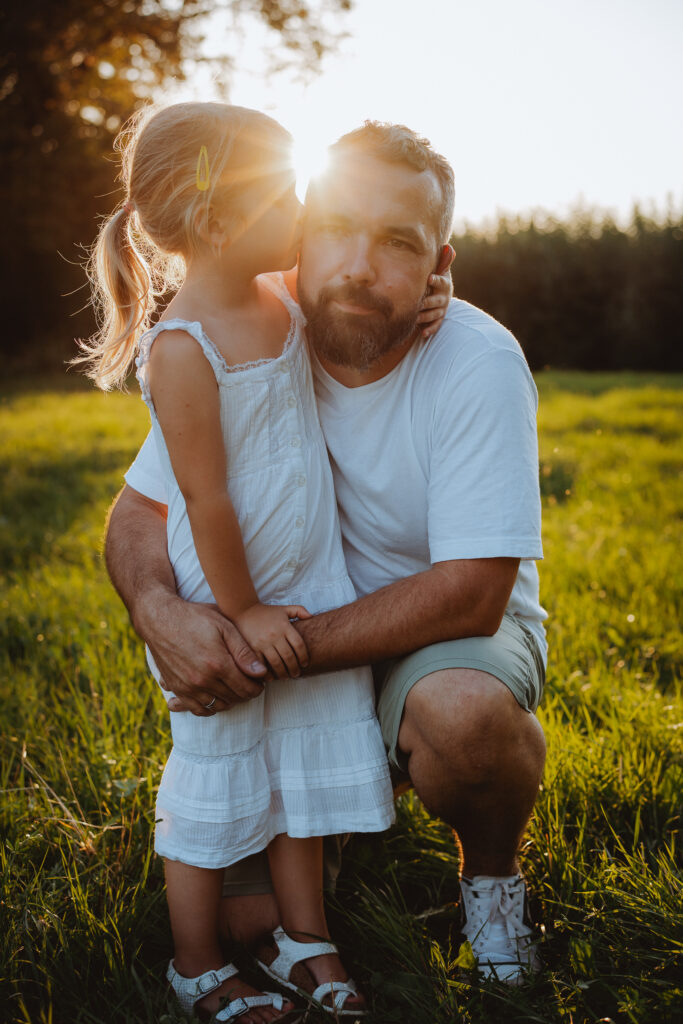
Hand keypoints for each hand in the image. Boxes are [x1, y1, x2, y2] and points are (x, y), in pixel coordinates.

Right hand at [137, 590, 267, 715]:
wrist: (160, 619)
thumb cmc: (195, 618)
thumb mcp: (224, 626)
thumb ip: (244, 652)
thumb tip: (261, 673)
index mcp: (218, 664)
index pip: (247, 689)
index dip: (257, 687)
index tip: (259, 680)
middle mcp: (203, 680)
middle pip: (234, 698)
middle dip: (246, 692)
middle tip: (249, 682)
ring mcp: (188, 687)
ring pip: (218, 706)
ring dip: (230, 700)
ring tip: (234, 687)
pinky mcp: (177, 688)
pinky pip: (198, 709)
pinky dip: (210, 707)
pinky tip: (216, 696)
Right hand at [235, 603, 310, 678]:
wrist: (243, 610)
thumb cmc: (265, 612)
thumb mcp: (284, 609)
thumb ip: (299, 610)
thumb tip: (311, 617)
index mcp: (284, 626)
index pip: (299, 645)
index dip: (304, 657)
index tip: (305, 664)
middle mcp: (274, 635)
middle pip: (289, 657)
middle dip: (294, 668)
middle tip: (296, 674)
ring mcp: (262, 642)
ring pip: (276, 663)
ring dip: (282, 673)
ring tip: (285, 677)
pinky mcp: (251, 649)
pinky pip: (261, 665)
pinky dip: (267, 673)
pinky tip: (271, 677)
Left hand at [417, 245, 454, 337]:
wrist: (439, 292)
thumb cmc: (434, 278)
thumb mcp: (439, 268)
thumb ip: (442, 260)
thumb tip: (448, 247)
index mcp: (444, 284)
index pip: (442, 282)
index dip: (436, 280)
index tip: (429, 278)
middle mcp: (445, 297)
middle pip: (438, 301)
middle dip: (429, 302)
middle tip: (419, 303)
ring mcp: (442, 309)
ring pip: (435, 314)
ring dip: (426, 316)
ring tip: (415, 317)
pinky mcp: (438, 318)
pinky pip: (436, 325)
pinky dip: (430, 329)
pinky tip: (423, 333)